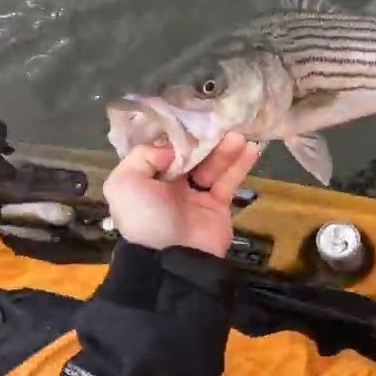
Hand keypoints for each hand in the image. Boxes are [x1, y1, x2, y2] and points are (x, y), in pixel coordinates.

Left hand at [103, 133, 260, 256]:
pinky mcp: (217, 208)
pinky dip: (240, 164)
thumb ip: (141, 157)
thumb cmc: (147, 219)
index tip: (191, 116)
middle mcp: (169, 187)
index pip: (162, 150)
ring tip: (238, 134)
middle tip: (220, 122)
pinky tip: (250, 148)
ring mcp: (194, 197)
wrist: (174, 260)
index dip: (177, 134)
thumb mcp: (125, 184)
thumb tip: (170, 149)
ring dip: (225, 149)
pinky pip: (229, 181)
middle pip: (190, 155)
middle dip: (204, 139)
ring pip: (211, 166)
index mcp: (145, 181)